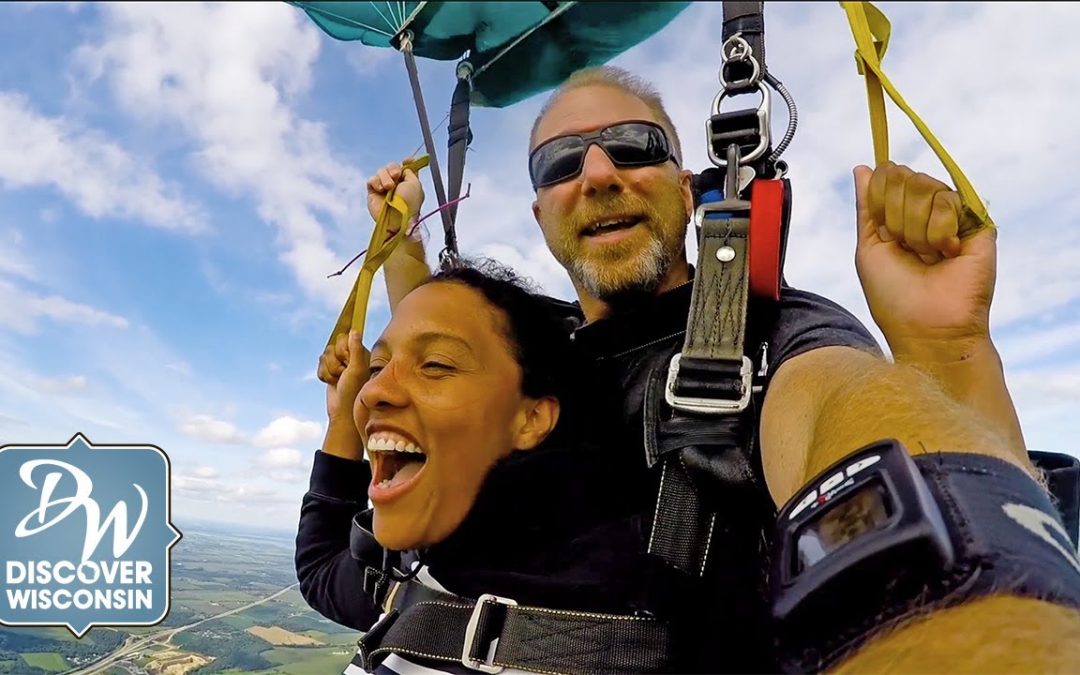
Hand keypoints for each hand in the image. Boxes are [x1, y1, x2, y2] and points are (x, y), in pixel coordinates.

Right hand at [317, 330, 369, 424]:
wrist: (342, 412)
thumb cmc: (353, 391)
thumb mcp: (356, 369)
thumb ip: (356, 349)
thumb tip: (355, 330)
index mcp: (361, 353)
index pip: (344, 338)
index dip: (342, 351)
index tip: (348, 363)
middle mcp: (351, 356)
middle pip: (332, 346)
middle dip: (334, 362)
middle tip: (343, 374)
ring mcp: (340, 363)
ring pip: (325, 355)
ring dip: (329, 370)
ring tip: (338, 380)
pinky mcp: (331, 370)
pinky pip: (320, 364)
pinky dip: (323, 375)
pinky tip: (331, 383)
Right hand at [367, 160, 424, 222]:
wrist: (396, 217)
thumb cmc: (408, 203)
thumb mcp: (415, 184)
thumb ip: (411, 172)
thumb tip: (405, 166)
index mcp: (408, 183)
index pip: (406, 168)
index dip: (406, 162)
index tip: (407, 160)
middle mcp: (396, 184)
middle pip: (391, 166)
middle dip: (393, 168)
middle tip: (396, 175)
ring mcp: (384, 188)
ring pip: (381, 171)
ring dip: (385, 176)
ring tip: (389, 187)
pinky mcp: (373, 192)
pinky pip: (372, 180)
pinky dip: (376, 181)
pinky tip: (381, 189)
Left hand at [854, 162, 995, 356]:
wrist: (927, 326)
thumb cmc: (893, 295)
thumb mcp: (869, 247)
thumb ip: (868, 207)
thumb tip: (863, 168)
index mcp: (898, 218)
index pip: (886, 177)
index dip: (880, 198)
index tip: (884, 233)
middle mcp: (926, 213)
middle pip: (904, 176)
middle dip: (896, 215)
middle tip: (906, 247)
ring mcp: (952, 216)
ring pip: (926, 185)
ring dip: (916, 226)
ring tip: (926, 255)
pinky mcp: (977, 223)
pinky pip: (950, 199)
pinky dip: (938, 229)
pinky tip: (946, 252)